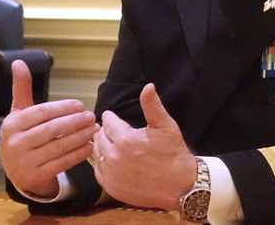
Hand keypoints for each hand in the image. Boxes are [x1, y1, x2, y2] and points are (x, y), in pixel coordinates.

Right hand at [0, 59, 98, 196]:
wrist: (17, 171)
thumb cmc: (22, 135)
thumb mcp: (19, 112)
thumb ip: (22, 88)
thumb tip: (18, 62)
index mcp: (12, 125)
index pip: (41, 113)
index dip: (62, 108)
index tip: (80, 105)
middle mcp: (15, 144)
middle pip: (51, 130)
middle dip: (75, 122)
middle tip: (92, 116)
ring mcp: (24, 162)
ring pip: (58, 147)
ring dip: (80, 137)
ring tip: (94, 129)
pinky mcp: (35, 177)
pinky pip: (61, 163)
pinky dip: (78, 154)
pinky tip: (90, 146)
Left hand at [92, 83, 196, 211]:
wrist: (178, 185)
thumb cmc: (173, 153)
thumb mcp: (165, 125)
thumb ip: (152, 106)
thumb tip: (148, 86)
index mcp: (126, 139)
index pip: (108, 122)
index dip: (110, 117)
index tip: (111, 116)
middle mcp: (114, 157)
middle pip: (99, 137)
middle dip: (105, 131)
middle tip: (112, 129)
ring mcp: (111, 174)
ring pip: (96, 154)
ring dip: (102, 146)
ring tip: (111, 143)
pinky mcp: (111, 187)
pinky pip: (98, 170)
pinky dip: (102, 163)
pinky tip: (112, 160)